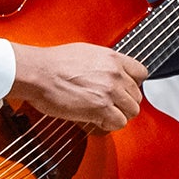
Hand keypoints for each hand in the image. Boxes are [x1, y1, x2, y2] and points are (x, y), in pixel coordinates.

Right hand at [10, 41, 145, 131]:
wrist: (38, 72)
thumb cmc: (52, 64)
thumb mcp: (85, 53)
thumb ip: (102, 64)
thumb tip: (106, 72)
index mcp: (112, 58)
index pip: (141, 73)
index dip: (132, 85)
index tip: (124, 90)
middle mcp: (115, 73)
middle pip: (136, 96)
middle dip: (124, 103)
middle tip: (109, 106)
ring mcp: (110, 91)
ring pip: (132, 111)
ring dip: (118, 115)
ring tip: (103, 114)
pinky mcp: (101, 107)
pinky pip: (119, 122)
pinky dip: (109, 124)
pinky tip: (97, 120)